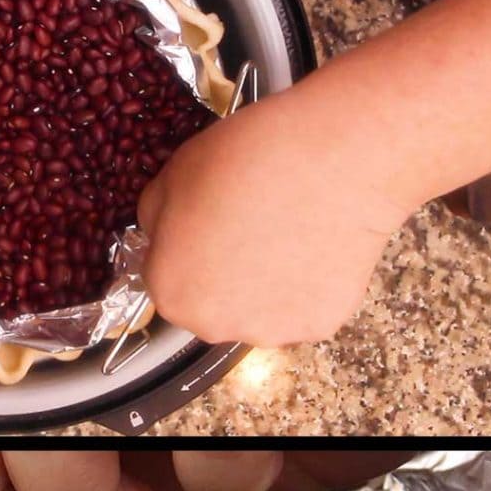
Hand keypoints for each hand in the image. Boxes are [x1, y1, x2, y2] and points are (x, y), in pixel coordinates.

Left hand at [137, 77, 409, 347]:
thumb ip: (156, 215)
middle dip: (221, 273)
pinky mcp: (318, 324)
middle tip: (247, 228)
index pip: (164, 277)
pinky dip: (305, 285)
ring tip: (285, 234)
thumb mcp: (175, 171)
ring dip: (262, 285)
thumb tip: (164, 231)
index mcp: (171, 291)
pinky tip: (313, 245)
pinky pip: (301, 308)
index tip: (205, 225)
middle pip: (209, 304)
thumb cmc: (254, 159)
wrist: (334, 160)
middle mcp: (214, 325)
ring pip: (255, 311)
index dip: (184, 246)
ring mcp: (269, 330)